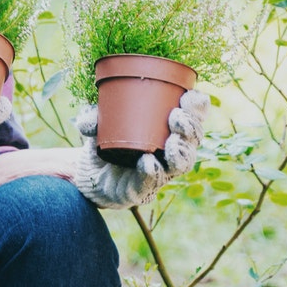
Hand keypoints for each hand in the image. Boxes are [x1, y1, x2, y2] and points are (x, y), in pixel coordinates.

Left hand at [70, 89, 210, 209]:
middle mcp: (171, 151)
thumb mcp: (96, 123)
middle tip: (175, 116)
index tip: (187, 96)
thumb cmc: (104, 141)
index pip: (194, 115)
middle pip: (193, 140)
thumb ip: (92, 117)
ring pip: (182, 164)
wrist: (89, 174)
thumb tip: (90, 118)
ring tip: (171, 142)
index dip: (197, 106)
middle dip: (190, 128)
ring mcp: (160, 172)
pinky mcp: (143, 190)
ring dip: (180, 152)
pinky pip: (153, 181)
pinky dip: (152, 171)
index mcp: (169, 128)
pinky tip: (148, 162)